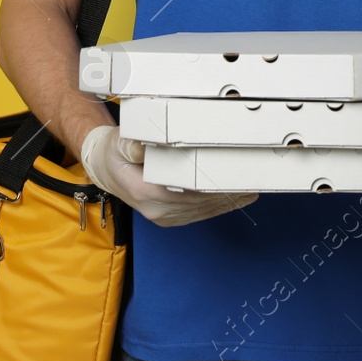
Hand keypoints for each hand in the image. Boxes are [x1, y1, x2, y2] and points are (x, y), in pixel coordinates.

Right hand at [80, 124, 258, 226]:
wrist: (107, 170)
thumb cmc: (115, 153)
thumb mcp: (119, 142)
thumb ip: (134, 144)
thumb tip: (147, 144)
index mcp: (143, 190)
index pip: (184, 190)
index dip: (210, 183)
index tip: (231, 174)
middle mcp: (156, 208)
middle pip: (199, 201)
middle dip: (226, 188)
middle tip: (252, 176)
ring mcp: (165, 216)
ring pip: (204, 209)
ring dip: (228, 198)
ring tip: (253, 185)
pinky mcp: (172, 218)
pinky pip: (201, 214)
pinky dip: (221, 205)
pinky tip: (240, 196)